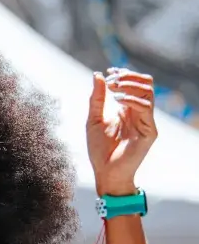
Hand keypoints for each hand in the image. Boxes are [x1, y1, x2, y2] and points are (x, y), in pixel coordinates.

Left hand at [86, 68, 157, 195]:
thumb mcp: (93, 119)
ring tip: (113, 88)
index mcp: (128, 109)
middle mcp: (139, 113)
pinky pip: (147, 110)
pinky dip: (133, 101)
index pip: (135, 84)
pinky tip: (118, 101)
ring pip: (148, 94)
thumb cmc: (99, 149)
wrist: (105, 172)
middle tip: (113, 79)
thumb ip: (97, 98)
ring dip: (130, 86)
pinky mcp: (150, 132)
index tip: (110, 71)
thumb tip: (97, 75)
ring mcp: (146, 122)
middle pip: (146, 85)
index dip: (125, 74)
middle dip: (129, 78)